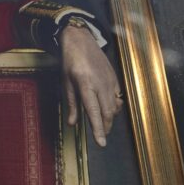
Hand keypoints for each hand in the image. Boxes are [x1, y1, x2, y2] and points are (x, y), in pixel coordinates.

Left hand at [59, 25, 121, 146]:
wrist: (81, 41)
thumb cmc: (70, 62)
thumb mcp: (65, 83)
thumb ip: (70, 104)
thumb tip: (72, 124)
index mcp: (86, 85)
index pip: (94, 112)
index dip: (98, 129)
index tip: (101, 143)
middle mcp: (101, 84)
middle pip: (107, 112)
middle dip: (105, 127)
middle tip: (101, 137)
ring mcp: (110, 81)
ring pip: (114, 106)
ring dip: (110, 118)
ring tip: (103, 124)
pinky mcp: (114, 78)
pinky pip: (117, 97)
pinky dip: (114, 106)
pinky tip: (108, 108)